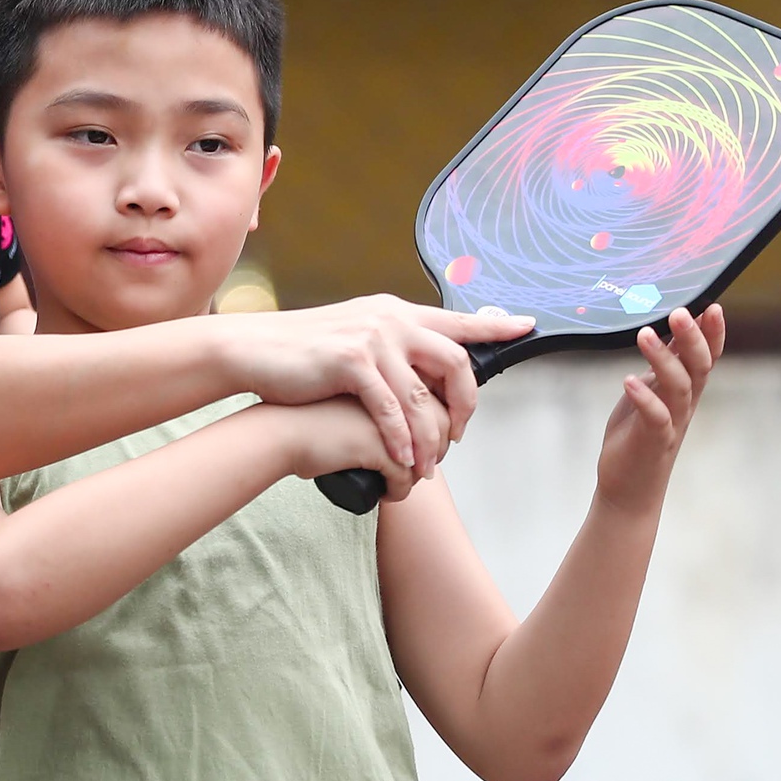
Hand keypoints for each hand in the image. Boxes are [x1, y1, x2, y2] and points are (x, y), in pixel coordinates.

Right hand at [218, 296, 531, 485]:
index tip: (527, 325)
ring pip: (423, 397)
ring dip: (429, 440)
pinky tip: (402, 461)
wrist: (253, 349)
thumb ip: (390, 349)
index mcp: (396, 313)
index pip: (458, 319)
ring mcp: (371, 339)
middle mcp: (391, 319)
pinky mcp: (350, 361)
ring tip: (426, 467)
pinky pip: (389, 409)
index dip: (496, 323)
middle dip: (465, 405)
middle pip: (455, 362)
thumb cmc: (302, 354)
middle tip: (459, 435)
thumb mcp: (356, 340)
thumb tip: (420, 371)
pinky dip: (399, 440)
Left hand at [595, 306, 723, 515]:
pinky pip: (656, 417)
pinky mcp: (653, 441)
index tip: (712, 305)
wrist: (629, 489)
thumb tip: (663, 330)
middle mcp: (684, 405)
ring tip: (645, 334)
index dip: (713, 333)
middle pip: (698, 367)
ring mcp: (671, 423)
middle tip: (680, 311)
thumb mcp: (648, 393)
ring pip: (679, 387)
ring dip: (664, 359)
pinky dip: (645, 398)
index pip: (707, 357)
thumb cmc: (636, 435)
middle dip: (693, 338)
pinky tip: (628, 380)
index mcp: (684, 390)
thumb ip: (660, 367)